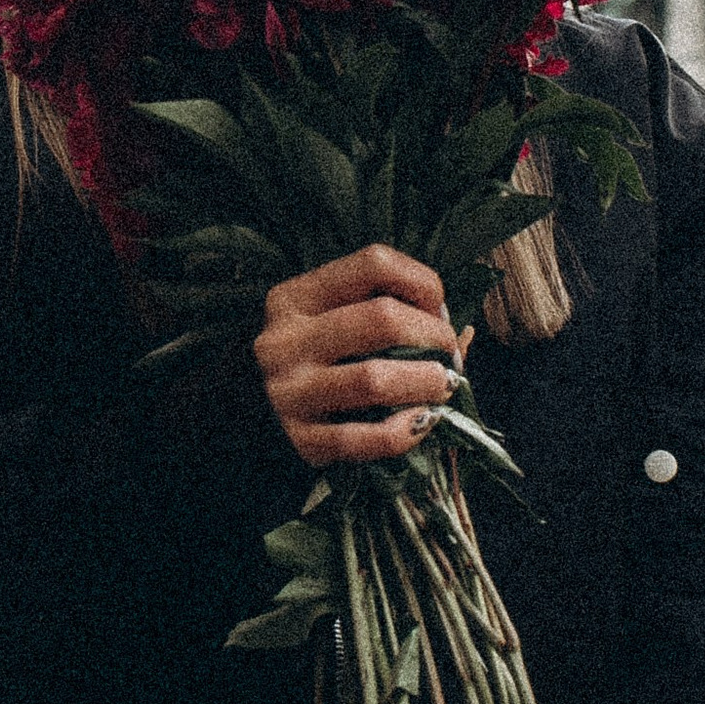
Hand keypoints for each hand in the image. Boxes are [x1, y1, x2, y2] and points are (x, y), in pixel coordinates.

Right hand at [253, 243, 464, 466]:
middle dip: (433, 335)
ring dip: (425, 382)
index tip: (437, 308)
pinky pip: (364, 438)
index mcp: (296, 297)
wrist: (243, 419)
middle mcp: (285, 340)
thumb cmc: (308, 360)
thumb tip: (461, 331)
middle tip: (448, 354)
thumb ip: (386, 312)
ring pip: (374, 380)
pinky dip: (405, 431)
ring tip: (444, 385)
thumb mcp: (328, 321)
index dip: (422, 281)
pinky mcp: (300, 440)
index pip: (374, 263)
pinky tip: (423, 422)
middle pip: (382, 319)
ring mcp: (289, 392)